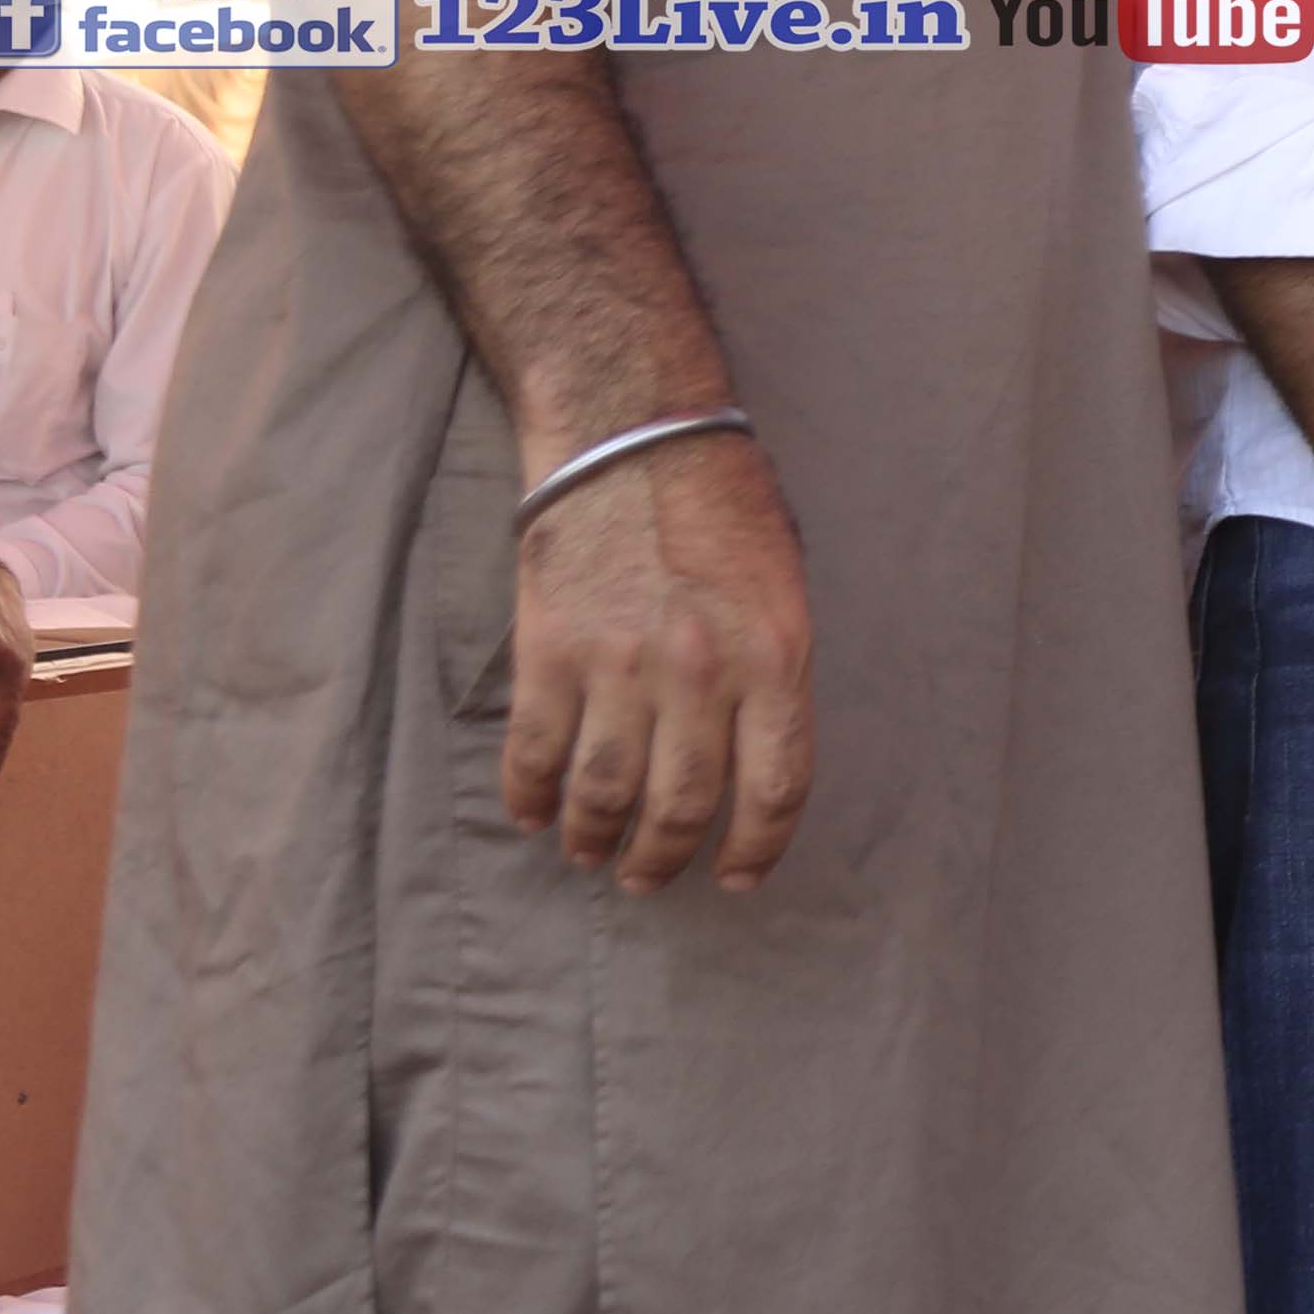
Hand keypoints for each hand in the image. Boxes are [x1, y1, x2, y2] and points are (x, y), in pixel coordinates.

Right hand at [504, 427, 816, 891]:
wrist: (635, 435)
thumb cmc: (723, 507)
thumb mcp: (784, 589)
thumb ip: (772, 675)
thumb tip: (752, 759)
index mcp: (776, 656)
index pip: (776, 786)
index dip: (757, 846)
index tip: (737, 876)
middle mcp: (702, 671)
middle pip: (683, 803)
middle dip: (662, 858)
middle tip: (647, 878)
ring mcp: (621, 664)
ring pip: (604, 792)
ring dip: (594, 838)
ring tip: (589, 854)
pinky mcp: (550, 651)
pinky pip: (535, 751)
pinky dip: (529, 795)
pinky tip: (532, 813)